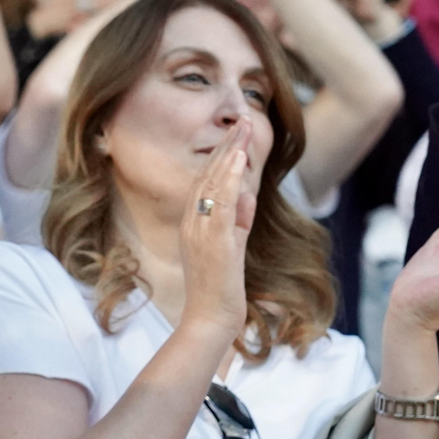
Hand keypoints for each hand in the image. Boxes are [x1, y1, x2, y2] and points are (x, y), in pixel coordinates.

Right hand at [177, 116, 256, 337]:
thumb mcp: (232, 247)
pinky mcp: (213, 241)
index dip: (221, 155)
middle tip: (243, 120)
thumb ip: (238, 222)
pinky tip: (238, 159)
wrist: (210, 318)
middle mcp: (191, 222)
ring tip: (243, 129)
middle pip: (208, 174)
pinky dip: (229, 179)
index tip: (236, 133)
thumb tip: (247, 197)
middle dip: (227, 145)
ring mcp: (200, 231)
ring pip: (213, 183)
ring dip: (230, 153)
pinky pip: (221, 203)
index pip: (205, 181)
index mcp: (193, 223)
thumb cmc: (220, 288)